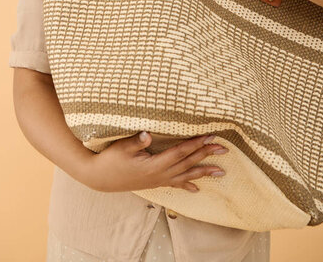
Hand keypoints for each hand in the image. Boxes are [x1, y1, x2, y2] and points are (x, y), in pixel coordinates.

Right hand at [81, 132, 227, 192]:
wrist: (100, 178)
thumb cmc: (110, 159)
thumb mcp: (121, 147)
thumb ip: (136, 141)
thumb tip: (148, 133)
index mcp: (154, 165)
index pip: (180, 152)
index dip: (195, 144)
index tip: (210, 137)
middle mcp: (159, 175)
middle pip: (187, 163)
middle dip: (206, 155)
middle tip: (223, 148)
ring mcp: (158, 180)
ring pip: (185, 175)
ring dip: (203, 172)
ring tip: (221, 172)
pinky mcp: (155, 183)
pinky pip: (175, 183)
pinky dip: (188, 184)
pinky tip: (197, 188)